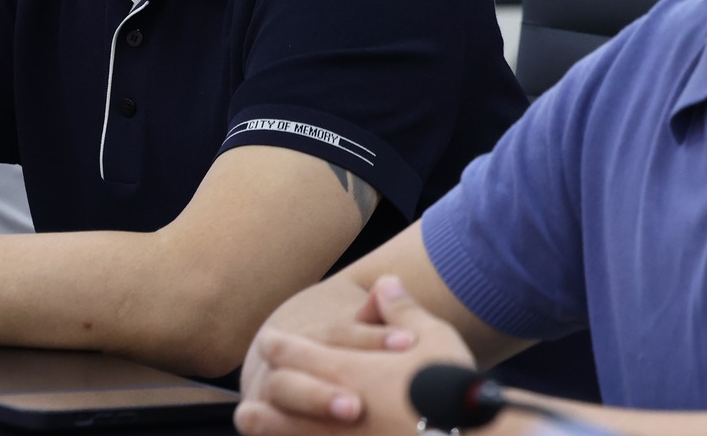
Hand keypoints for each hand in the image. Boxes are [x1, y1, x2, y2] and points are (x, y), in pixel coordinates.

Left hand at [239, 277, 479, 435]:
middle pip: (269, 404)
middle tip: (253, 399)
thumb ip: (401, 309)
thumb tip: (385, 284)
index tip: (271, 345)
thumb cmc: (453, 391)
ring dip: (270, 432)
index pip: (287, 353)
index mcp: (343, 372)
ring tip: (261, 425)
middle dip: (263, 396)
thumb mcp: (432, 337)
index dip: (277, 347)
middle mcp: (327, 414)